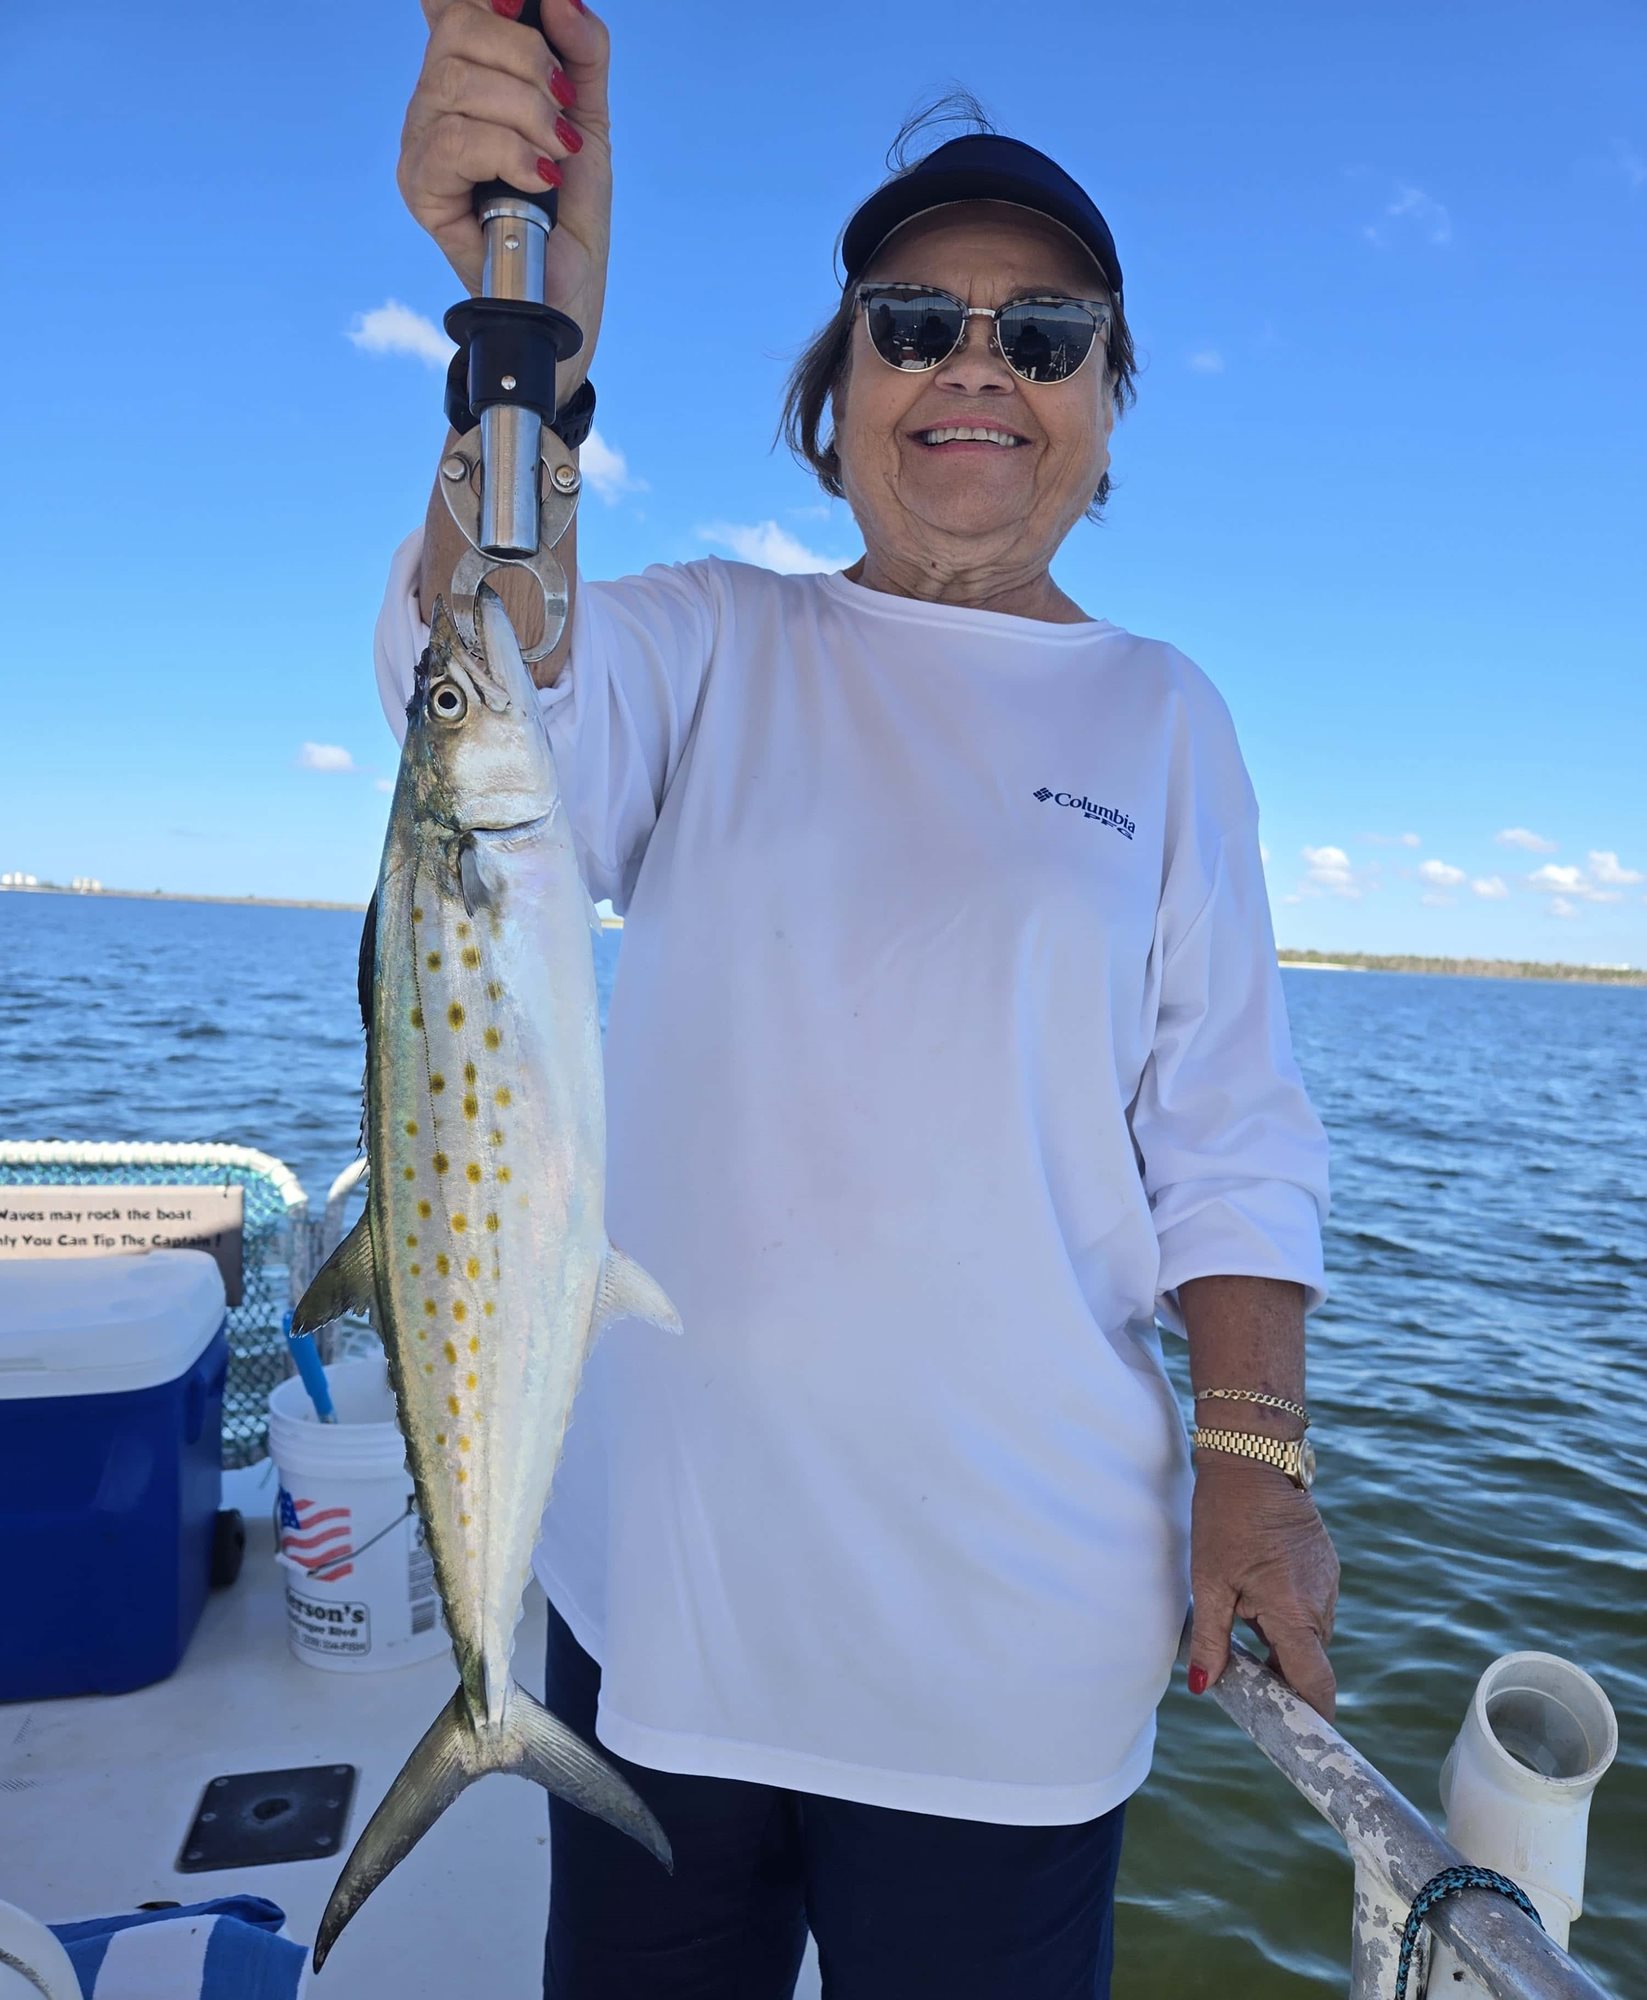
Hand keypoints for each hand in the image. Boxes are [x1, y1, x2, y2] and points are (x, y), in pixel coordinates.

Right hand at [400, 0, 611, 386]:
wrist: (568, 293)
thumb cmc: (570, 212)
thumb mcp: (588, 120)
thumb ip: (582, 53)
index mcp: (467, 73)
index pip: (450, 5)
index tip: (522, 5)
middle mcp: (434, 101)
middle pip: (459, 28)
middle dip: (529, 60)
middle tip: (563, 111)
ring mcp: (420, 143)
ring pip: (458, 83)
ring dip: (527, 114)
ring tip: (555, 156)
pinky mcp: (419, 187)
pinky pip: (455, 141)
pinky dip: (509, 153)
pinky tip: (537, 180)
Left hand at [1186, 1455, 1339, 1719]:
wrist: (1254, 1460)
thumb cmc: (1226, 1518)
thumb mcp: (1210, 1581)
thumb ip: (1210, 1639)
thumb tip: (1202, 1686)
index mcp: (1295, 1613)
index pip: (1316, 1684)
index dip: (1312, 1717)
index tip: (1302, 1739)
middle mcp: (1321, 1602)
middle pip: (1310, 1661)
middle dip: (1283, 1674)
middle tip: (1246, 1676)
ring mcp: (1328, 1581)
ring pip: (1310, 1633)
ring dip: (1283, 1639)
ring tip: (1242, 1619)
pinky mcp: (1326, 1565)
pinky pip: (1312, 1606)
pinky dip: (1289, 1612)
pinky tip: (1257, 1589)